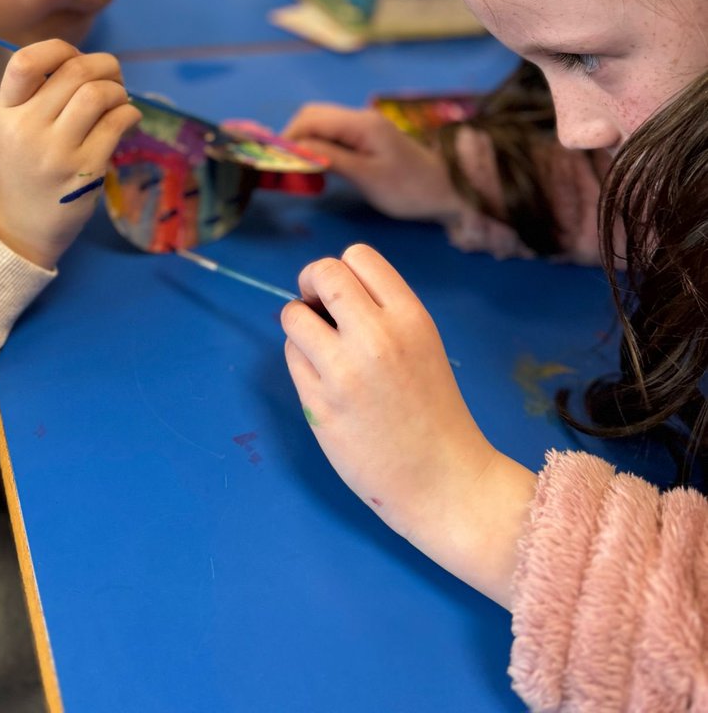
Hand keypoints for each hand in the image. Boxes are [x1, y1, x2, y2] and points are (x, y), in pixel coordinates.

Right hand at [0, 39, 140, 268]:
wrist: (19, 229)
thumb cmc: (23, 170)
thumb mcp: (14, 128)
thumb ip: (40, 95)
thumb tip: (90, 63)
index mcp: (6, 111)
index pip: (25, 62)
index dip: (58, 48)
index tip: (74, 58)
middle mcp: (28, 128)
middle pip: (74, 71)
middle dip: (105, 65)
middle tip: (113, 78)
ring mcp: (56, 151)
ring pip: (98, 94)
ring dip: (118, 90)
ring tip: (119, 101)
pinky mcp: (84, 171)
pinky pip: (116, 124)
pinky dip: (129, 113)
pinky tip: (127, 120)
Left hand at [282, 244, 535, 605]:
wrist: (444, 480)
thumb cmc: (432, 409)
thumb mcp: (422, 343)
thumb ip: (382, 312)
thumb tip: (325, 288)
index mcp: (410, 317)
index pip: (358, 256)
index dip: (342, 270)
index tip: (342, 295)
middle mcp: (376, 337)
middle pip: (321, 273)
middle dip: (312, 285)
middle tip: (320, 312)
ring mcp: (343, 371)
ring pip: (293, 314)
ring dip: (300, 324)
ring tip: (321, 350)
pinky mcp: (319, 404)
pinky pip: (292, 357)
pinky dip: (301, 361)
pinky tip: (324, 383)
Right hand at [283, 103, 461, 220]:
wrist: (447, 191)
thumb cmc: (408, 189)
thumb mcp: (367, 177)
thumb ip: (331, 159)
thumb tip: (295, 148)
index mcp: (360, 123)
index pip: (311, 118)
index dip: (288, 137)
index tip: (276, 162)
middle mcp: (359, 117)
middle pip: (313, 116)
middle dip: (294, 137)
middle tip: (285, 168)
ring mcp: (364, 126)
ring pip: (322, 124)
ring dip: (306, 142)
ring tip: (298, 170)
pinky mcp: (367, 137)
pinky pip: (334, 134)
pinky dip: (319, 147)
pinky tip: (317, 167)